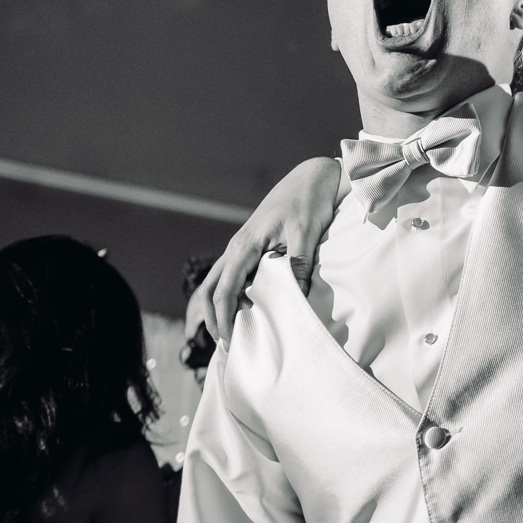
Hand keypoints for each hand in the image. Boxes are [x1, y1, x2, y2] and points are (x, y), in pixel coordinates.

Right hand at [202, 157, 342, 348]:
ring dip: (219, 307)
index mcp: (245, 245)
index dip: (224, 317)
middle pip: (211, 288)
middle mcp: (237, 247)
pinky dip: (230, 294)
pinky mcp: (251, 246)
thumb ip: (298, 263)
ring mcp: (242, 246)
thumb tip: (295, 298)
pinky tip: (245, 308)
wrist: (311, 177)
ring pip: (217, 281)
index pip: (224, 289)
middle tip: (227, 345)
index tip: (231, 341)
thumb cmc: (309, 202)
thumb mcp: (307, 232)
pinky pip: (232, 274)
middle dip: (213, 318)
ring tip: (232, 332)